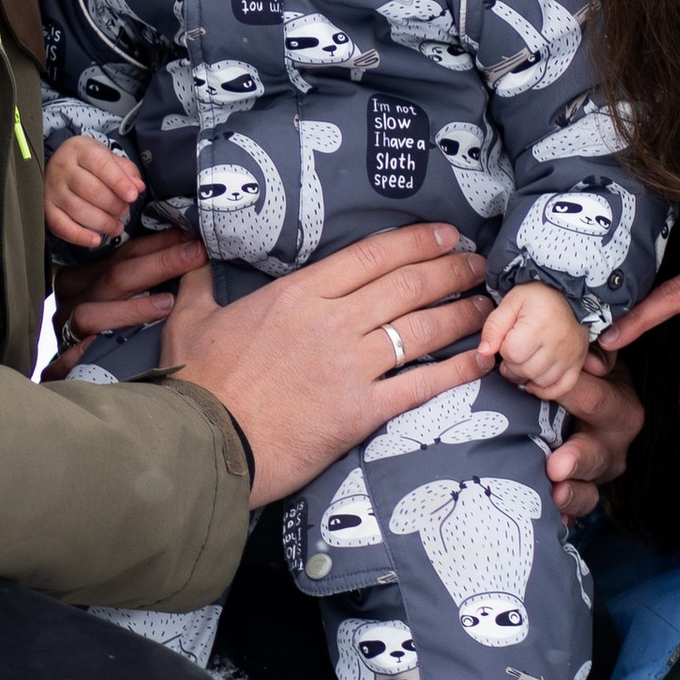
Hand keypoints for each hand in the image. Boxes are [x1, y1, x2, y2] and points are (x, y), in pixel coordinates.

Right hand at [44, 131, 144, 251]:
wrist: (59, 166)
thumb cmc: (89, 164)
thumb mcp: (109, 158)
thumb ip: (126, 171)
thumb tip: (138, 187)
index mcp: (80, 149)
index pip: (101, 165)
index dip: (119, 182)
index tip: (133, 196)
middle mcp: (62, 167)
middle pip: (91, 190)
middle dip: (114, 205)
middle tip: (125, 212)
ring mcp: (52, 188)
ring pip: (78, 210)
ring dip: (103, 223)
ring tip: (117, 226)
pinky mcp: (47, 208)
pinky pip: (61, 226)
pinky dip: (79, 236)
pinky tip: (96, 240)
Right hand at [45, 224, 207, 375]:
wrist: (88, 381)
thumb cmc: (116, 328)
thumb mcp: (124, 293)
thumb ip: (145, 273)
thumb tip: (191, 249)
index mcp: (85, 275)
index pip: (127, 253)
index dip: (162, 244)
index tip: (193, 239)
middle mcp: (72, 298)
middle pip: (115, 277)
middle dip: (160, 264)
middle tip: (196, 256)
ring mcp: (64, 330)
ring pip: (90, 313)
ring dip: (132, 309)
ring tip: (169, 304)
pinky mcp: (60, 363)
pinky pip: (70, 356)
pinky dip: (89, 351)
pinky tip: (119, 347)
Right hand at [160, 224, 489, 508]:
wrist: (204, 445)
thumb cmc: (197, 384)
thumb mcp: (191, 320)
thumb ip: (198, 282)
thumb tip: (190, 251)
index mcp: (297, 294)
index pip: (370, 256)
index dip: (415, 242)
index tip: (444, 234)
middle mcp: (333, 322)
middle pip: (407, 286)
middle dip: (450, 270)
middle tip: (478, 264)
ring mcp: (351, 366)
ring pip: (422, 329)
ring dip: (462, 314)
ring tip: (489, 306)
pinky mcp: (362, 410)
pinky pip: (421, 385)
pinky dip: (455, 371)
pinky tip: (480, 360)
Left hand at [476, 279, 588, 400]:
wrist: (569, 295)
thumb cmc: (538, 297)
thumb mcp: (511, 302)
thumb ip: (493, 327)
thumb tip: (484, 352)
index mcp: (539, 326)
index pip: (512, 353)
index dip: (504, 349)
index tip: (507, 339)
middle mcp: (557, 343)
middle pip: (525, 370)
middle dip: (513, 363)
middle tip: (514, 350)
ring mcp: (570, 355)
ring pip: (541, 381)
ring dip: (527, 375)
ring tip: (525, 360)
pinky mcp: (578, 363)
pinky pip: (563, 387)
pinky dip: (547, 389)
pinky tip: (535, 381)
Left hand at [545, 350, 641, 522]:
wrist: (589, 406)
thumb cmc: (583, 377)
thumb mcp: (590, 360)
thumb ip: (586, 353)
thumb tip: (583, 354)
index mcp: (618, 404)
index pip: (593, 397)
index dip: (562, 393)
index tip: (530, 386)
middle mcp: (613, 441)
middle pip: (596, 452)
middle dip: (577, 459)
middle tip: (557, 465)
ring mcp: (599, 472)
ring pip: (589, 488)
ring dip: (571, 494)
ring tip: (555, 494)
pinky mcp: (585, 493)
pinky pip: (576, 509)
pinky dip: (562, 516)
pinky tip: (551, 522)